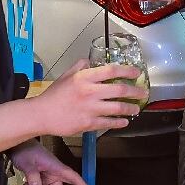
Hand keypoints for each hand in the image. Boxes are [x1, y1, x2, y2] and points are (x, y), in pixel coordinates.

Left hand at [10, 140, 96, 184]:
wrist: (20, 148)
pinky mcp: (44, 180)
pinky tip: (29, 183)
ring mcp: (50, 178)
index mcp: (57, 168)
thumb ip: (32, 176)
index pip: (74, 178)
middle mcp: (56, 175)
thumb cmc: (26, 151)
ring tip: (28, 182)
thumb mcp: (26, 163)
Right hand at [33, 60, 147, 136]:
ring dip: (130, 108)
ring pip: (118, 107)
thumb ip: (80, 67)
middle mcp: (90, 92)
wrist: (41, 114)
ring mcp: (90, 108)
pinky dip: (119, 122)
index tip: (137, 72)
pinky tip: (124, 121)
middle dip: (135, 91)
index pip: (111, 70)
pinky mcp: (89, 123)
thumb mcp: (66, 76)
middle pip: (119, 89)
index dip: (127, 70)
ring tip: (136, 108)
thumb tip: (90, 60)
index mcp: (84, 78)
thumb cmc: (54, 95)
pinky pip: (109, 122)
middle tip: (143, 93)